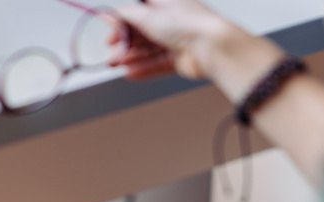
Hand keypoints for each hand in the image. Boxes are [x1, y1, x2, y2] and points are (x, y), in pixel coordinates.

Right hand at [113, 0, 240, 80]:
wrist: (213, 48)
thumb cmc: (191, 24)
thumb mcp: (149, 15)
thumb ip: (126, 16)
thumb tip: (110, 15)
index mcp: (167, 2)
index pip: (139, 11)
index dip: (123, 22)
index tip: (111, 31)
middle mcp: (173, 20)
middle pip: (143, 32)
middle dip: (125, 43)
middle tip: (112, 51)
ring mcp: (178, 41)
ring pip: (149, 50)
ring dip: (132, 58)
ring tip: (118, 64)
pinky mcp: (181, 60)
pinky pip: (158, 64)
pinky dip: (144, 69)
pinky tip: (131, 73)